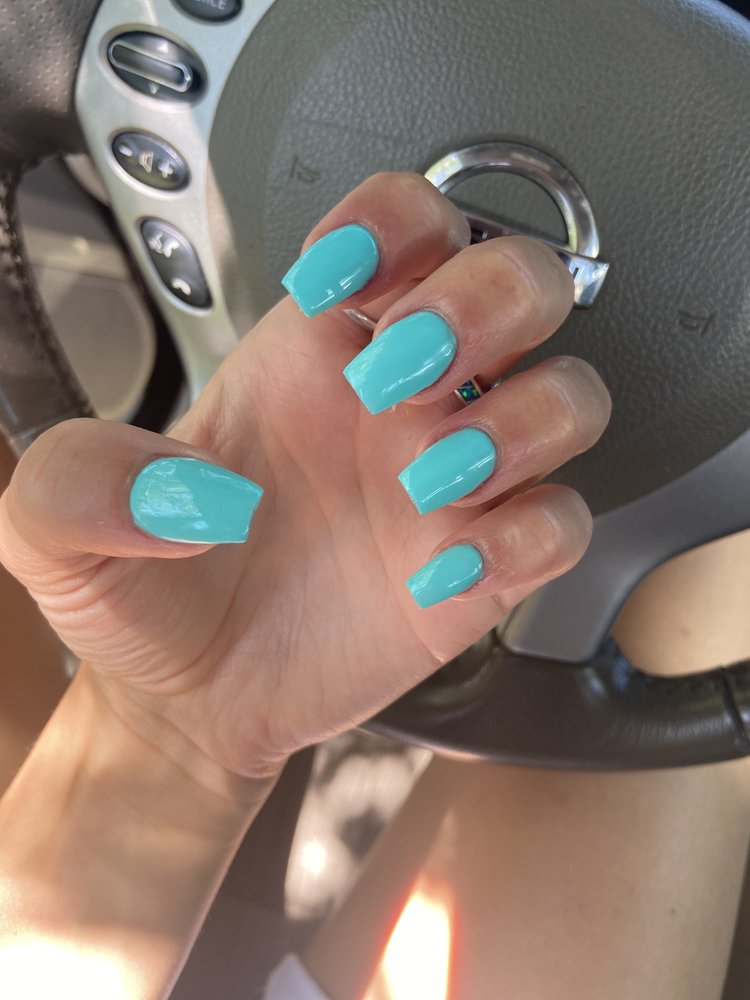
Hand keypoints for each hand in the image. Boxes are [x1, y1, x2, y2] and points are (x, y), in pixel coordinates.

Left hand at [0, 173, 609, 778]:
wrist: (188, 700)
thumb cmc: (147, 593)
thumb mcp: (58, 527)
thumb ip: (76, 480)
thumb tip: (177, 492)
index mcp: (312, 353)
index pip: (401, 224)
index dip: (394, 223)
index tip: (338, 282)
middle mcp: (400, 403)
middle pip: (517, 282)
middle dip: (483, 303)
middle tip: (405, 371)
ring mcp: (452, 483)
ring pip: (569, 396)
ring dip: (519, 422)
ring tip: (428, 478)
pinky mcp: (482, 567)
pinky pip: (561, 524)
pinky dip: (528, 538)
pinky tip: (446, 571)